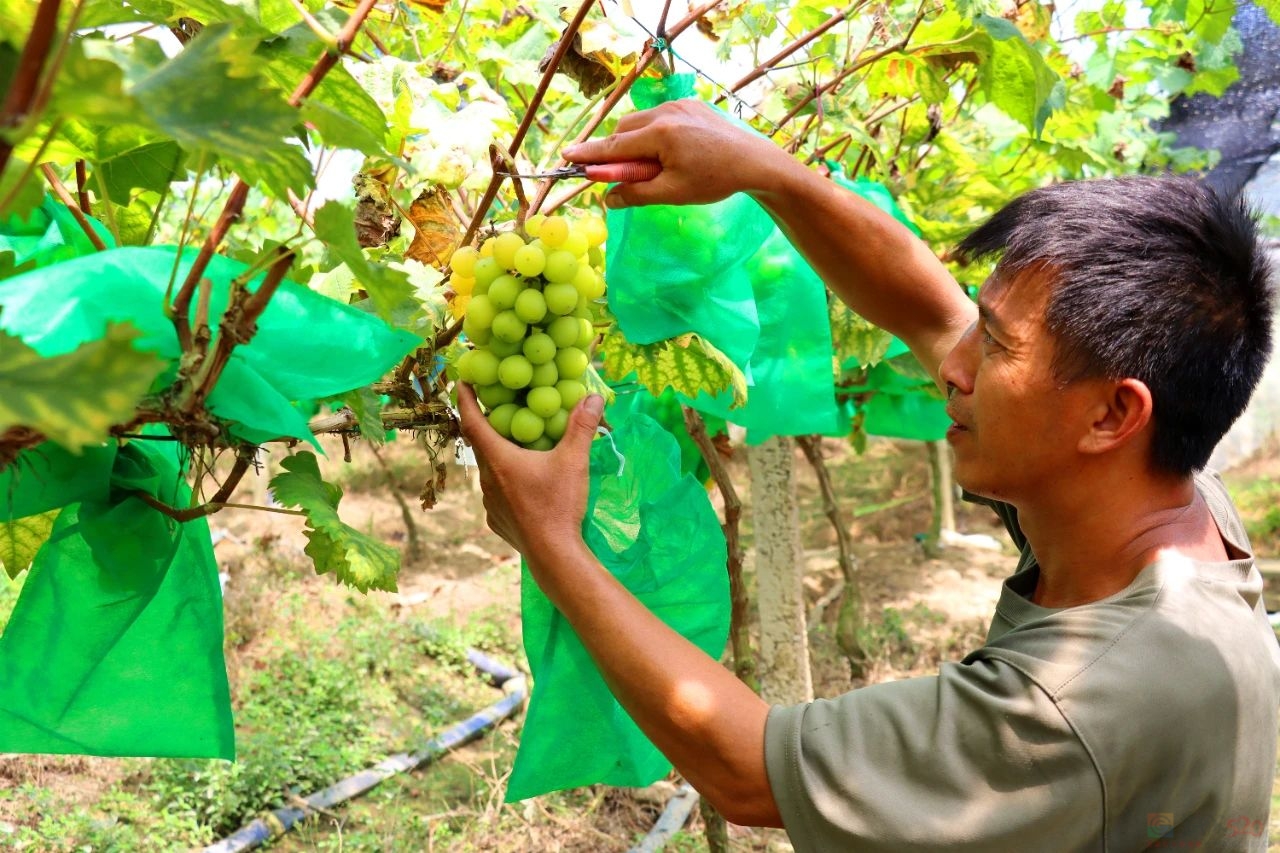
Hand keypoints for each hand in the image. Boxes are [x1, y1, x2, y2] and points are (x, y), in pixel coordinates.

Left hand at [456, 383, 604, 559]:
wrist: (553, 555)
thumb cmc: (558, 504)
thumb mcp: (573, 461)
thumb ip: (581, 427)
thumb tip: (594, 397)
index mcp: (498, 459)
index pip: (472, 421)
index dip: (465, 399)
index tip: (462, 382)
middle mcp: (487, 479)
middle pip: (479, 445)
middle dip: (486, 425)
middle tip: (497, 408)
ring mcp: (489, 502)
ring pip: (489, 470)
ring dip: (498, 456)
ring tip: (514, 446)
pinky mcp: (497, 520)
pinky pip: (497, 494)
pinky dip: (506, 482)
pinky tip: (523, 483)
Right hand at [563, 100, 796, 208]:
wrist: (755, 162)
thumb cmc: (715, 181)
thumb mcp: (673, 194)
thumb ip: (636, 194)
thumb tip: (607, 199)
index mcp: (661, 134)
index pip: (614, 146)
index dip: (589, 154)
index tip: (566, 156)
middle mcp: (666, 112)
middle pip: (624, 131)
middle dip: (617, 151)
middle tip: (622, 175)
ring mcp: (679, 104)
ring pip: (640, 122)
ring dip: (635, 142)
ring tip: (653, 167)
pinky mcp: (690, 104)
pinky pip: (659, 116)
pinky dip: (654, 134)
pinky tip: (670, 153)